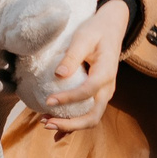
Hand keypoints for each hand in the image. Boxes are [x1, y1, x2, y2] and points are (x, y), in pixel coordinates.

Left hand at [40, 0, 134, 133]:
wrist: (111, 28)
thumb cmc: (96, 30)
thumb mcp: (84, 37)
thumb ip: (73, 55)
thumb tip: (58, 74)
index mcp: (106, 73)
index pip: (87, 91)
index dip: (68, 99)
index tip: (48, 101)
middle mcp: (107, 88)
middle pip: (93, 116)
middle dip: (70, 124)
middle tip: (46, 123)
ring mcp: (104, 93)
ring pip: (90, 118)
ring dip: (69, 126)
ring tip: (45, 123)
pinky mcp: (97, 95)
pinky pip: (87, 114)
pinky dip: (72, 124)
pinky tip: (56, 129)